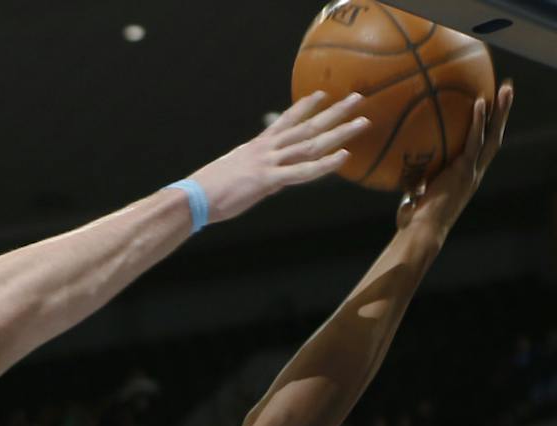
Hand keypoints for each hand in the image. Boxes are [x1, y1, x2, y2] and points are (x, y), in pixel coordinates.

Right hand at [187, 93, 369, 224]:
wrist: (194, 198)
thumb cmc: (209, 190)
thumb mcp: (233, 173)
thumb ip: (251, 171)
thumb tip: (260, 177)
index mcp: (257, 147)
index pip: (285, 121)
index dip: (304, 107)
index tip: (321, 95)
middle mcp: (266, 149)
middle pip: (307, 127)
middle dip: (334, 113)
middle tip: (357, 100)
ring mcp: (269, 163)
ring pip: (311, 144)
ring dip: (338, 132)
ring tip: (362, 122)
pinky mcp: (268, 180)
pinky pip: (302, 172)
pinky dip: (324, 164)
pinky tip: (343, 156)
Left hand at [399, 81, 513, 240]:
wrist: (422, 232)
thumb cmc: (413, 219)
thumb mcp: (414, 191)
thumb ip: (413, 176)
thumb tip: (396, 161)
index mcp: (466, 176)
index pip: (482, 147)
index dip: (488, 127)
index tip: (490, 106)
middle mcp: (474, 172)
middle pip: (495, 136)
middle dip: (503, 113)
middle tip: (507, 88)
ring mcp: (472, 171)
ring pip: (492, 136)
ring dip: (501, 111)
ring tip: (506, 88)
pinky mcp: (465, 171)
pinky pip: (474, 142)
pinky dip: (478, 122)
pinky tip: (480, 102)